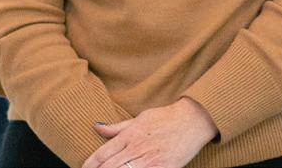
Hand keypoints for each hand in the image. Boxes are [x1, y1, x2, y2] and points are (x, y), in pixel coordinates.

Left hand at [81, 97, 217, 167]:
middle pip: (110, 166)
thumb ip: (116, 127)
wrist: (191, 121)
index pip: (103, 153)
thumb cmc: (164, 118)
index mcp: (129, 136)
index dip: (91, 164)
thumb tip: (96, 126)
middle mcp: (137, 149)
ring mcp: (150, 161)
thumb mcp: (138, 119)